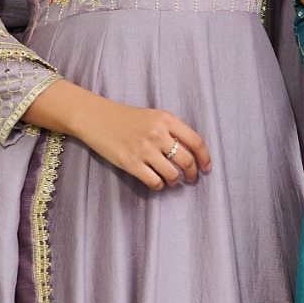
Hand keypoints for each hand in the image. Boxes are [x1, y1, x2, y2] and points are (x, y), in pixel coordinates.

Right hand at [25, 81, 210, 189]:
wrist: (97, 118)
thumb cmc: (127, 118)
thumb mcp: (154, 116)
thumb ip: (173, 130)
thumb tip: (193, 152)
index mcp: (167, 119)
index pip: (196, 142)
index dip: (205, 158)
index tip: (206, 168)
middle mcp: (158, 134)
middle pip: (187, 161)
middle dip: (192, 174)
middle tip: (190, 178)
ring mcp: (144, 150)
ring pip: (172, 175)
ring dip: (175, 181)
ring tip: (171, 179)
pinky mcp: (131, 163)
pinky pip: (155, 182)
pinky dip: (159, 186)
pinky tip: (157, 182)